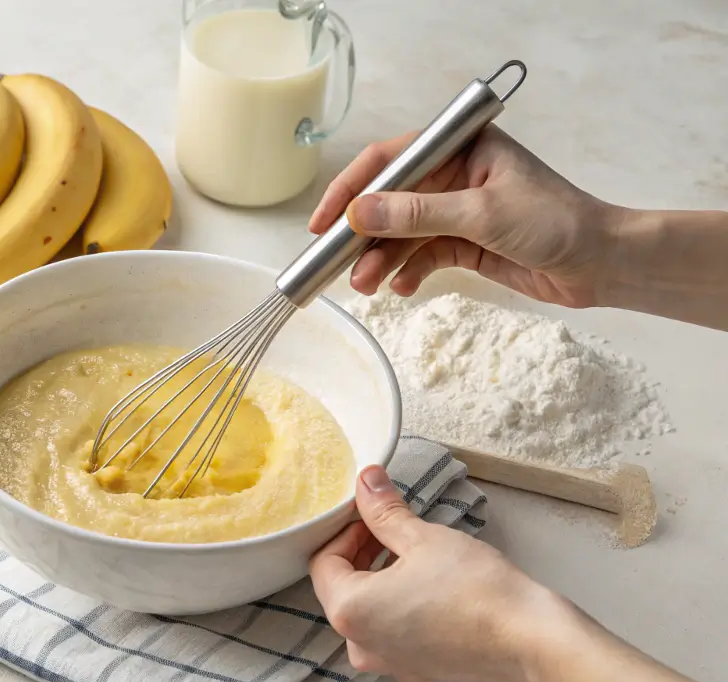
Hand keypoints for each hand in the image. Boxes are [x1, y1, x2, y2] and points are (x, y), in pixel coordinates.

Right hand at [309, 126, 618, 307]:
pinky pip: (421, 256)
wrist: (602, 264)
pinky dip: (406, 272)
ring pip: (402, 234)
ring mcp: (456, 211)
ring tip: (364, 286)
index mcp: (460, 148)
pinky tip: (400, 288)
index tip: (324, 222)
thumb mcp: (482, 214)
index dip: (352, 189)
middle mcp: (453, 175)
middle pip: (389, 201)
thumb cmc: (555, 222)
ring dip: (380, 259)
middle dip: (363, 234)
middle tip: (336, 264)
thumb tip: (358, 213)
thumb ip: (418, 214)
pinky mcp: (463, 243)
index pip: (391, 160)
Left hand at [313, 466, 700, 681]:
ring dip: (379, 576)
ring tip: (412, 550)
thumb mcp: (422, 538)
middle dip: (360, 552)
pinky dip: (397, 604)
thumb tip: (365, 481)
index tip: (371, 513)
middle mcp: (359, 644)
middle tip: (390, 526)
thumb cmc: (476, 588)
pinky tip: (426, 583)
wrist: (530, 638)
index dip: (346, 531)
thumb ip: (383, 511)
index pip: (324, 562)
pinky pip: (390, 631)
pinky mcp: (414, 669)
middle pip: (341, 587)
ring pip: (366, 609)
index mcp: (349, 611)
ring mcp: (386, 662)